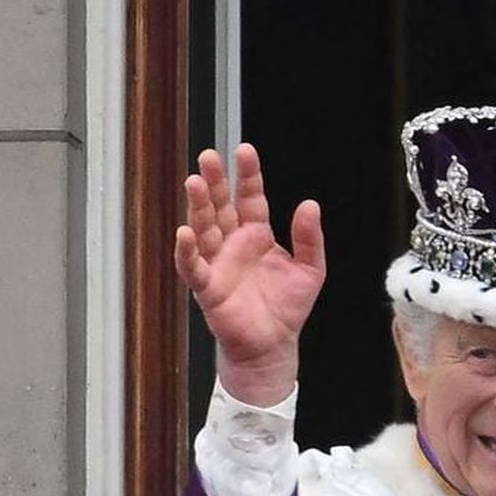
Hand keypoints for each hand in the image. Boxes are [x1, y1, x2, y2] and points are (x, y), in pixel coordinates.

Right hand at [173, 143, 325, 405]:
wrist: (274, 345)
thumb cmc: (288, 306)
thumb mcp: (311, 269)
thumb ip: (309, 238)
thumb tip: (310, 204)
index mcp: (257, 234)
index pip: (250, 198)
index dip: (248, 176)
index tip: (244, 151)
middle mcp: (233, 243)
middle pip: (221, 206)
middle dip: (215, 182)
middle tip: (208, 156)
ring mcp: (218, 262)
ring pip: (204, 228)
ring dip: (198, 206)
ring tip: (195, 182)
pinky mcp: (208, 287)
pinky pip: (193, 267)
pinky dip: (187, 251)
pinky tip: (185, 233)